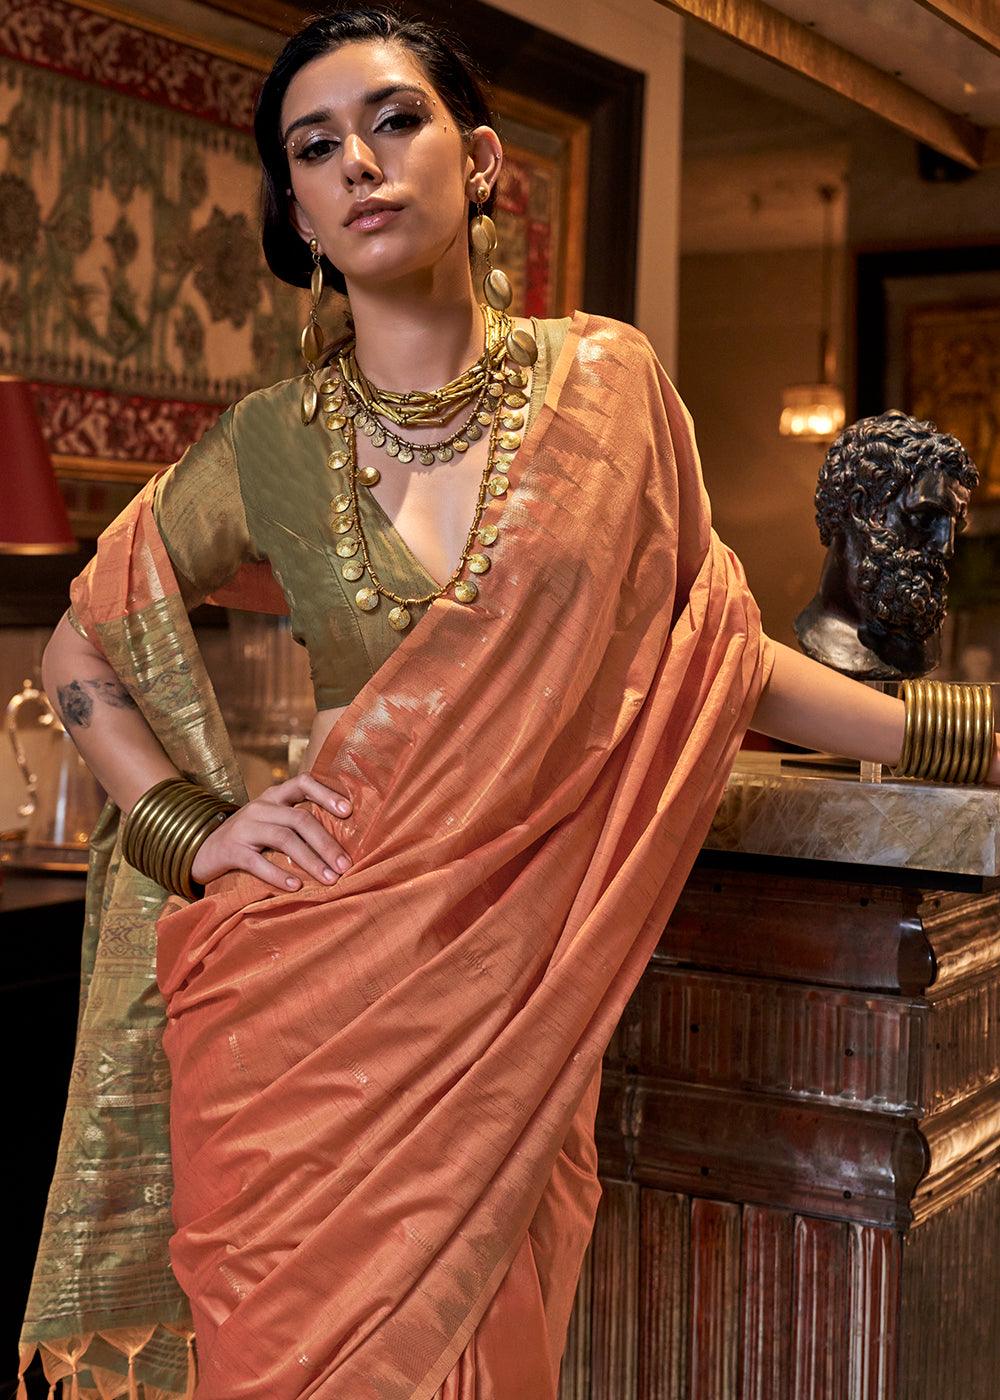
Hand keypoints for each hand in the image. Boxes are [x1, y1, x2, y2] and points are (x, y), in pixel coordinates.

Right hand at [189, 772, 353, 891]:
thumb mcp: (271, 820)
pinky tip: (296, 887)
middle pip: (300, 819)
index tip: (348, 812)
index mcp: (274, 796)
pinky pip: (258, 862)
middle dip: (326, 843)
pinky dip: (278, 875)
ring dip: (310, 860)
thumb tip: (342, 842)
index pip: (303, 782)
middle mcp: (261, 807)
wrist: (201, 849)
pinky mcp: (231, 850)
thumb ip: (297, 821)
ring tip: (329, 879)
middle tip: (345, 865)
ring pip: (284, 839)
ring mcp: (244, 827)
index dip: (327, 794)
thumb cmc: (249, 837)